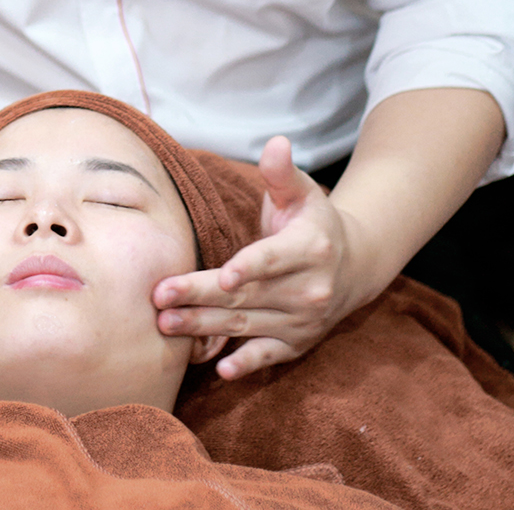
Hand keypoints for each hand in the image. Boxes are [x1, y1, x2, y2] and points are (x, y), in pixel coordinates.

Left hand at [151, 136, 377, 380]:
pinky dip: (246, 364)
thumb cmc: (313, 223)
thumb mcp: (303, 192)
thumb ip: (282, 172)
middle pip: (247, 295)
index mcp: (310, 248)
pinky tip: (220, 371)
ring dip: (204, 328)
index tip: (221, 277)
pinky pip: (268, 356)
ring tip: (165, 325)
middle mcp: (309, 289)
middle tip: (160, 297)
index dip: (248, 269)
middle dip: (200, 297)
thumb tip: (275, 143)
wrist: (354, 266)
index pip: (273, 260)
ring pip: (247, 325)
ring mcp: (303, 321)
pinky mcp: (296, 343)